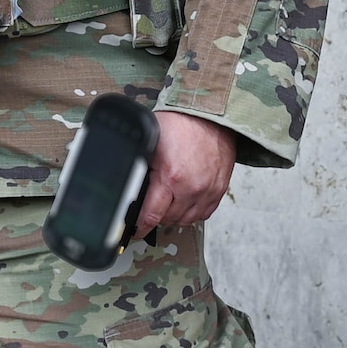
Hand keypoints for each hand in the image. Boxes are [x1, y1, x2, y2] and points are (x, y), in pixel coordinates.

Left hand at [135, 112, 236, 232]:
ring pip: (187, 220)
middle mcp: (192, 188)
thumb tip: (126, 184)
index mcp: (170, 177)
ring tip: (164, 207)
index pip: (151, 215)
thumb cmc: (180, 124)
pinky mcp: (219, 189)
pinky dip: (192, 213)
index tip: (134, 232)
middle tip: (147, 211)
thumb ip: (140, 166)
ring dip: (174, 217)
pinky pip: (204, 214)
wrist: (211, 116)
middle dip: (155, 218)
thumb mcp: (149, 143)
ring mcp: (208, 191)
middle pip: (169, 220)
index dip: (139, 227)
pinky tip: (183, 204)